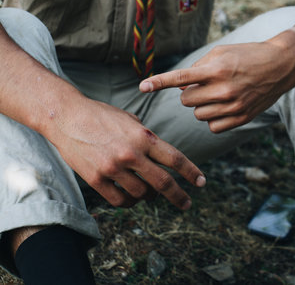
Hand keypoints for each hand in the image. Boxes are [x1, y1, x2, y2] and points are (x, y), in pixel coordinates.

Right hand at [47, 97, 205, 208]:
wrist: (68, 117)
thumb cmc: (100, 115)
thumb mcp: (129, 119)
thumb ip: (146, 137)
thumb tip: (159, 155)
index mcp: (143, 136)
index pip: (175, 159)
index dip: (191, 173)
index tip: (201, 182)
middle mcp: (131, 153)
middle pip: (163, 182)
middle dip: (179, 196)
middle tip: (187, 204)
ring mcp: (113, 168)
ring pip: (142, 194)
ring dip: (150, 196)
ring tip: (149, 193)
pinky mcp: (96, 179)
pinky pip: (120, 201)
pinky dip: (129, 202)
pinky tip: (130, 198)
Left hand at [140, 40, 294, 132]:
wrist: (279, 65)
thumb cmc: (246, 55)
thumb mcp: (220, 52)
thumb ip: (197, 68)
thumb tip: (180, 86)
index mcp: (216, 69)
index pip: (180, 77)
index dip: (159, 82)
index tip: (142, 87)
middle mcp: (223, 89)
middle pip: (186, 100)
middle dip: (190, 93)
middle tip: (204, 85)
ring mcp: (233, 106)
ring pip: (198, 115)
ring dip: (201, 106)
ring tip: (217, 94)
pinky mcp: (241, 118)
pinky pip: (212, 127)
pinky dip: (213, 118)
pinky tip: (224, 107)